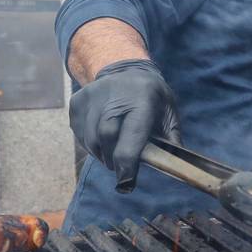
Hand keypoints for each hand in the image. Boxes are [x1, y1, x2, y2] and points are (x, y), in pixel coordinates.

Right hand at [69, 59, 180, 191]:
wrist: (125, 68)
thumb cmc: (152, 97)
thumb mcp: (169, 111)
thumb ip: (171, 138)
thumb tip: (175, 166)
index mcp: (142, 100)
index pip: (131, 136)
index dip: (127, 163)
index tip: (126, 182)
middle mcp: (114, 96)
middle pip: (106, 137)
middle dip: (113, 160)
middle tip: (121, 168)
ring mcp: (92, 97)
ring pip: (90, 139)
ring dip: (101, 154)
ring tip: (112, 154)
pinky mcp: (77, 102)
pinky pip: (79, 133)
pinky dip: (89, 143)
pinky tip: (101, 139)